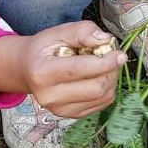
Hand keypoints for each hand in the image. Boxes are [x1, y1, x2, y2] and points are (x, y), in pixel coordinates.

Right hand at [0, 21, 126, 117]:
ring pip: (102, 97)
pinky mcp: (70, 115)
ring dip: (111, 79)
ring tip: (103, 66)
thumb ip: (83, 31)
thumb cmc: (45, 49)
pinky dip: (107, 89)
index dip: (106, 62)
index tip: (119, 53)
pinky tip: (97, 77)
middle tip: (112, 57)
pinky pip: (101, 104)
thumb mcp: (59, 32)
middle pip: (96, 88)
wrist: (28, 70)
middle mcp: (49, 96)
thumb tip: (105, 40)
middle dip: (111, 70)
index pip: (82, 70)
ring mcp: (59, 109)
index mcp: (43, 72)